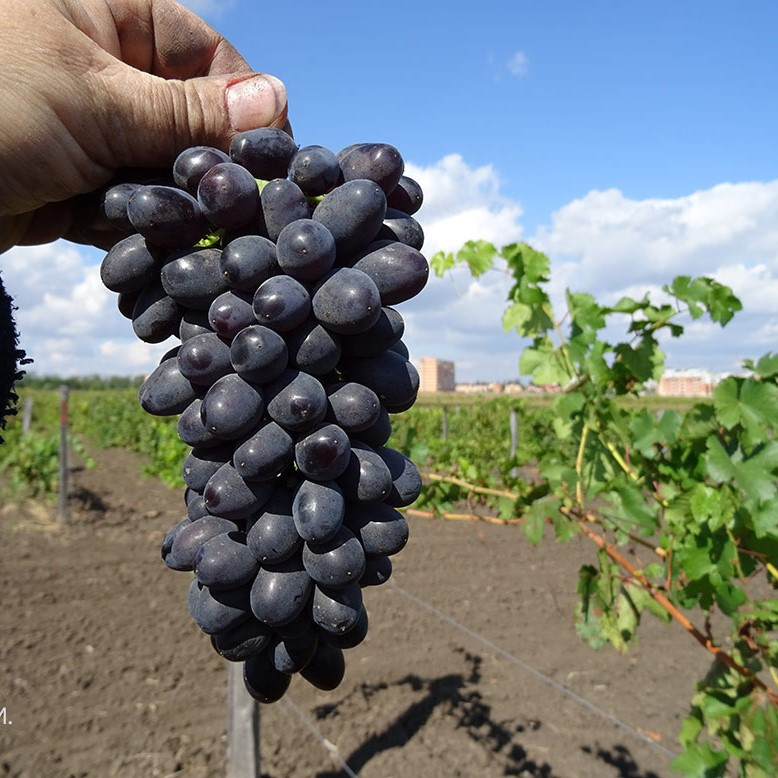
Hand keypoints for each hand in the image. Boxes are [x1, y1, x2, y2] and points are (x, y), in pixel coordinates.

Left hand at [0, 0, 287, 250]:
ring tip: (177, 230)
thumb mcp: (96, 96)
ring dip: (171, 204)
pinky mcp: (70, 185)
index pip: (205, 54)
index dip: (243, 104)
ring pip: (160, 171)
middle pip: (188, 120)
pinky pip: (126, 206)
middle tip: (232, 209)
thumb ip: (189, 110)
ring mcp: (85, 131)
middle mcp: (100, 68)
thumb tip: (274, 100)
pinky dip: (134, 228)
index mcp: (106, 13)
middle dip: (206, 166)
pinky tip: (138, 243)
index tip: (270, 157)